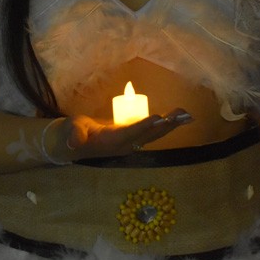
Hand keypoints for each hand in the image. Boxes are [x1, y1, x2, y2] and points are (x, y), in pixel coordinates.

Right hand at [50, 109, 192, 161]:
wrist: (77, 144)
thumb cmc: (74, 133)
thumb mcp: (72, 132)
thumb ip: (74, 135)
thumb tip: (72, 141)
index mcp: (112, 141)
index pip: (130, 133)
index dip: (143, 126)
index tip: (157, 118)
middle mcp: (126, 144)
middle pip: (149, 135)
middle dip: (166, 125)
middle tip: (183, 115)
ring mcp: (132, 142)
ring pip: (155, 134)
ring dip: (171, 125)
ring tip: (187, 115)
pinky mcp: (135, 138)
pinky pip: (154, 132)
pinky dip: (167, 125)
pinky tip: (179, 118)